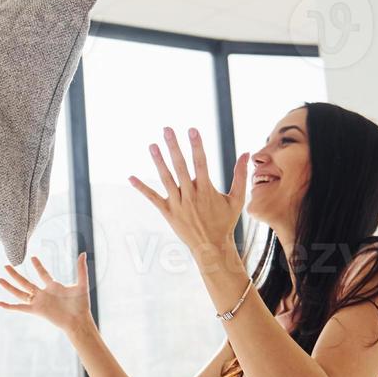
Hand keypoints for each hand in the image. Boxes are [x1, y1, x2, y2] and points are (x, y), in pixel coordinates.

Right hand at [0, 253, 93, 334]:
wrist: (78, 320)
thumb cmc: (82, 305)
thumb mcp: (82, 284)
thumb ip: (81, 269)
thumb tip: (83, 253)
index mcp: (53, 287)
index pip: (43, 274)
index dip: (38, 266)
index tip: (32, 257)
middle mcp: (43, 294)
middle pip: (25, 282)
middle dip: (15, 274)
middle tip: (6, 265)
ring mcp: (39, 302)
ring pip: (20, 292)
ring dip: (9, 286)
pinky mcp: (36, 310)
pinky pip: (19, 307)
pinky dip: (9, 306)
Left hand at [129, 126, 247, 272]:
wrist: (212, 247)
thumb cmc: (225, 222)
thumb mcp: (237, 199)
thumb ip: (240, 175)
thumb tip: (247, 153)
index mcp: (206, 190)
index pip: (201, 162)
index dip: (196, 145)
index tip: (192, 129)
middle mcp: (190, 195)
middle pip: (180, 166)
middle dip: (174, 146)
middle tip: (167, 129)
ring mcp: (177, 204)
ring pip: (166, 179)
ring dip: (158, 161)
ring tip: (152, 145)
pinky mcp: (168, 213)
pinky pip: (152, 198)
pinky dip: (141, 188)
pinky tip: (131, 177)